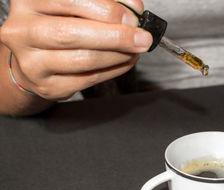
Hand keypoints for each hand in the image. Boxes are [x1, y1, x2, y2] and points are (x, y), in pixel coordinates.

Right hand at [0, 0, 151, 99]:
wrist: (36, 58)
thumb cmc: (59, 25)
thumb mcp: (74, 6)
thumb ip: (102, 4)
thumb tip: (133, 9)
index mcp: (28, 0)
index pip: (70, 0)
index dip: (107, 9)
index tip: (133, 16)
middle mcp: (22, 31)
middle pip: (73, 33)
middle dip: (116, 36)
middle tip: (142, 38)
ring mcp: (31, 62)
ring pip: (84, 59)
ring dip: (118, 55)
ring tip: (135, 49)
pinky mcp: (47, 86)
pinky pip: (88, 79)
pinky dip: (114, 70)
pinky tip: (125, 61)